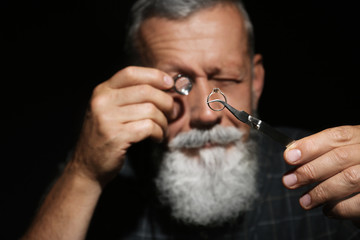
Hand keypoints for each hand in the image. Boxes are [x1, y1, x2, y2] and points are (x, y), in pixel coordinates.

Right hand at [68, 66, 174, 185]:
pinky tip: (156, 138)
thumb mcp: (111, 110)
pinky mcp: (116, 136)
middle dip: (166, 102)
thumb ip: (131, 96)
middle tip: (171, 113)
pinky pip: (149, 127)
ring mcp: (107, 118)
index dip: (155, 76)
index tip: (170, 84)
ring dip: (163, 121)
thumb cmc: (106, 137)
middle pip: (146, 91)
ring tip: (162, 129)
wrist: (87, 166)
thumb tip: (166, 87)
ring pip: (151, 110)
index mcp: (102, 91)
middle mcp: (102, 101)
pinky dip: (158, 133)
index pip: (131, 73)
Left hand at [282, 125, 359, 222]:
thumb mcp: (344, 152)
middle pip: (340, 157)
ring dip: (321, 192)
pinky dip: (340, 208)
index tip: (288, 157)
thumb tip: (291, 156)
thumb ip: (321, 153)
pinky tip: (328, 210)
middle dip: (310, 170)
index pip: (337, 136)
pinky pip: (359, 203)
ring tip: (305, 201)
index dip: (310, 146)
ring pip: (350, 178)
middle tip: (288, 182)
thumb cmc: (356, 168)